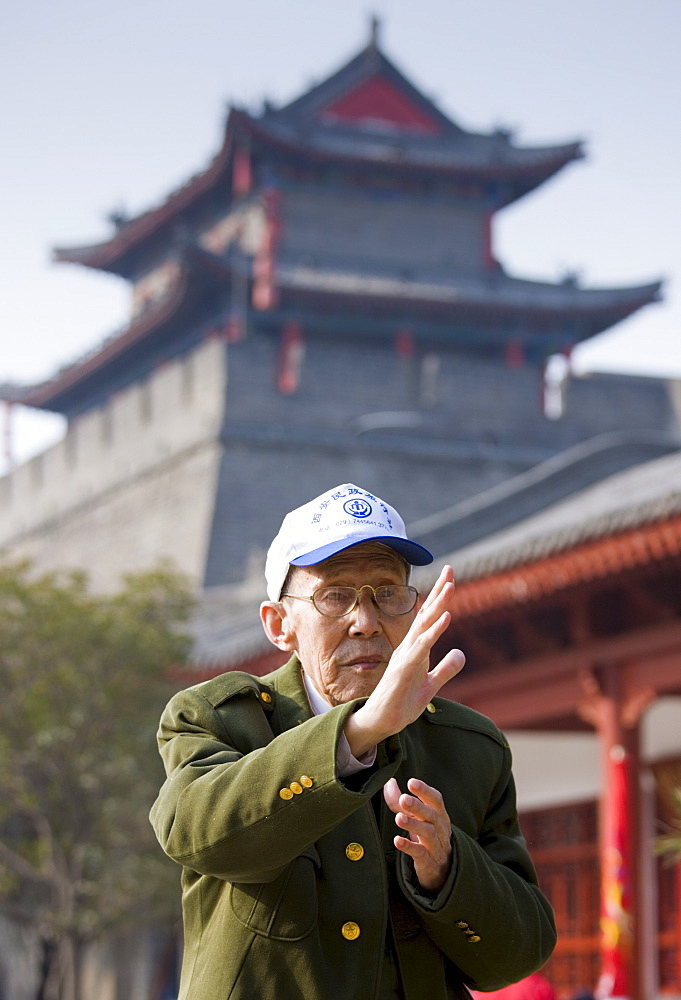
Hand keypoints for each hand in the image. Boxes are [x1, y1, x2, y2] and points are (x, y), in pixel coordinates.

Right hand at [344, 565, 464, 754]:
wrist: (380, 722)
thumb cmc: (401, 703)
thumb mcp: (430, 686)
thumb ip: (445, 670)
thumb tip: (462, 653)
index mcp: (416, 649)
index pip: (429, 618)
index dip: (439, 598)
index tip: (450, 578)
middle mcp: (409, 647)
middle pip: (426, 614)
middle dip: (439, 591)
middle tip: (450, 569)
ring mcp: (405, 656)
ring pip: (423, 625)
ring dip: (438, 605)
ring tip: (450, 586)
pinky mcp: (403, 669)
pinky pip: (421, 647)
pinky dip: (433, 631)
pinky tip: (445, 618)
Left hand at [384, 776, 452, 892]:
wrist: (442, 868)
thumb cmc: (426, 834)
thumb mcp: (416, 817)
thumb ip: (400, 800)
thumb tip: (388, 782)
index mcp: (439, 814)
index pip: (435, 799)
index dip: (424, 790)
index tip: (411, 782)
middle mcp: (440, 828)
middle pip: (431, 815)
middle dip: (418, 806)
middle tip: (404, 799)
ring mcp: (436, 845)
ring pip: (428, 833)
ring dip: (413, 824)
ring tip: (399, 818)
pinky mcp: (429, 862)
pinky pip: (421, 854)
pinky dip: (409, 847)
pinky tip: (398, 840)